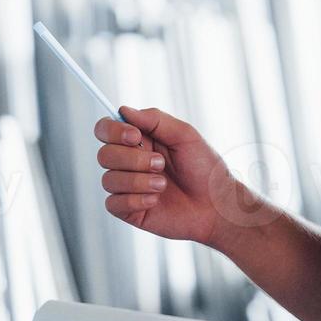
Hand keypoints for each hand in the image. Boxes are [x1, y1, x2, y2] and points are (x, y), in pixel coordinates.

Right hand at [93, 106, 263, 246]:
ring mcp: (127, 187)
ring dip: (138, 181)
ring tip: (163, 185)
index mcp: (139, 140)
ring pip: (108, 179)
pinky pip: (113, 203)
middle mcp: (129, 162)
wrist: (216, 205)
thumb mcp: (185, 135)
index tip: (136, 136)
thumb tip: (123, 110)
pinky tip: (156, 201)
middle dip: (132, 159)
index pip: (106, 129)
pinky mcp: (128, 210)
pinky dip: (136, 200)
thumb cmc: (205, 169)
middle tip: (160, 164)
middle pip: (104, 155)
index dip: (113, 130)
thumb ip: (155, 120)